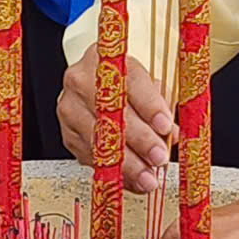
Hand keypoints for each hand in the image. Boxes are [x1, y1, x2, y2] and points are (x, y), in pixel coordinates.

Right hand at [58, 49, 177, 192]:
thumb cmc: (127, 82)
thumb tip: (171, 134)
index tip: (165, 125)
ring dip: (126, 163)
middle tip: (159, 157)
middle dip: (139, 140)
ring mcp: (70, 108)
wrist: (97, 82)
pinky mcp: (67, 134)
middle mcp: (81, 81)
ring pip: (98, 140)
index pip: (128, 81)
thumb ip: (162, 104)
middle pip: (110, 113)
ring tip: (148, 177)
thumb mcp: (149, 83)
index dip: (149, 106)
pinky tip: (132, 180)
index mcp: (106, 58)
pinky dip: (114, 172)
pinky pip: (90, 157)